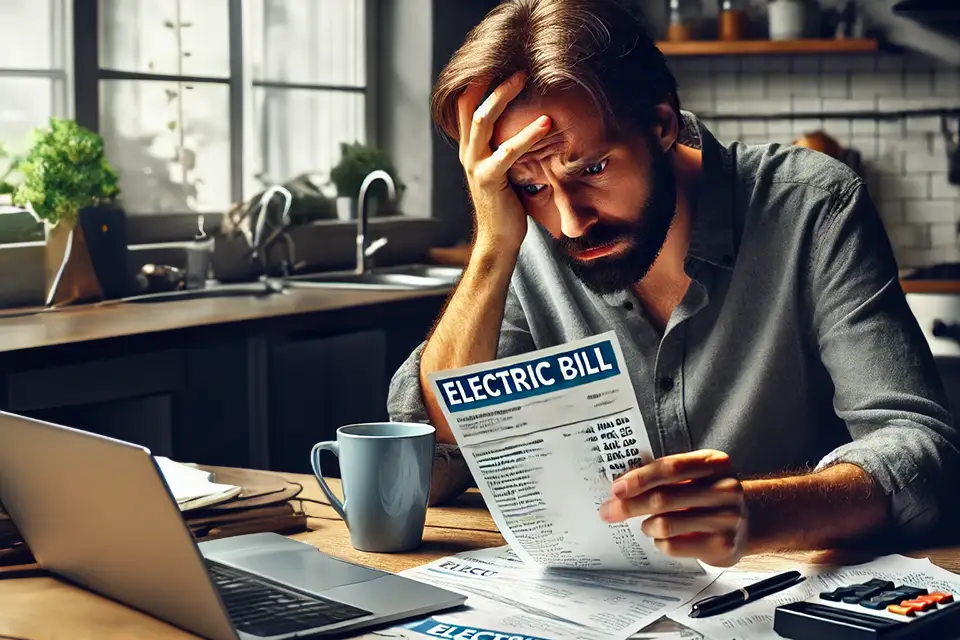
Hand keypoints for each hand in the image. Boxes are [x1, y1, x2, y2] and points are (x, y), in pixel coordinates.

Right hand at [456, 72, 551, 251]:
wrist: (499, 239)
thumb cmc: (506, 206)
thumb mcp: (503, 170)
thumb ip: (505, 149)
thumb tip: (527, 126)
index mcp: (470, 151)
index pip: (465, 108)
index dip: (476, 83)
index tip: (495, 64)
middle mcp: (468, 154)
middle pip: (470, 106)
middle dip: (491, 82)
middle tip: (516, 67)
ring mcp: (475, 165)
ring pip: (483, 121)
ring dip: (503, 96)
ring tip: (524, 79)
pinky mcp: (489, 179)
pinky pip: (508, 151)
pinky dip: (528, 134)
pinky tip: (546, 123)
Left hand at [599, 450, 747, 566]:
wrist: (750, 520)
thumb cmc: (709, 493)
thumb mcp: (696, 475)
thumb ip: (666, 476)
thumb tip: (622, 487)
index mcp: (715, 463)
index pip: (670, 468)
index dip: (640, 478)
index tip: (617, 488)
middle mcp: (725, 489)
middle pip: (663, 498)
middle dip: (629, 505)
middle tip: (609, 511)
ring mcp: (727, 518)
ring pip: (666, 524)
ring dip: (646, 525)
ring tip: (645, 525)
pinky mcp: (723, 545)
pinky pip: (674, 545)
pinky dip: (660, 542)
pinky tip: (663, 538)